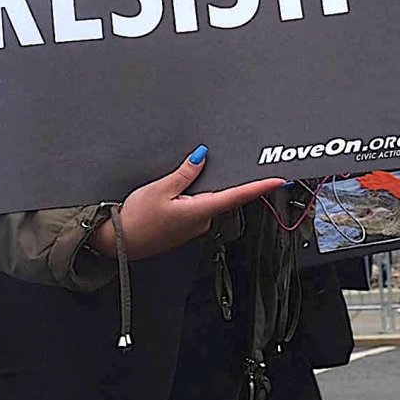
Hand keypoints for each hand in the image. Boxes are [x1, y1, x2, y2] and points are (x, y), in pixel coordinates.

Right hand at [89, 145, 283, 259]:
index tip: (279, 179)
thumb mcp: (160, 188)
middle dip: (218, 179)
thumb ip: (185, 172)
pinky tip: (172, 196)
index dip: (260, 187)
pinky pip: (196, 208)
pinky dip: (191, 198)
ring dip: (200, 190)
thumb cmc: (137, 220)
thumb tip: (202, 156)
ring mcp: (194, 227)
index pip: (238, 195)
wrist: (119, 242)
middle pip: (222, 195)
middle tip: (205, 165)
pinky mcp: (185, 229)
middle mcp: (203, 221)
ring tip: (174, 186)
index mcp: (201, 210)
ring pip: (207, 201)